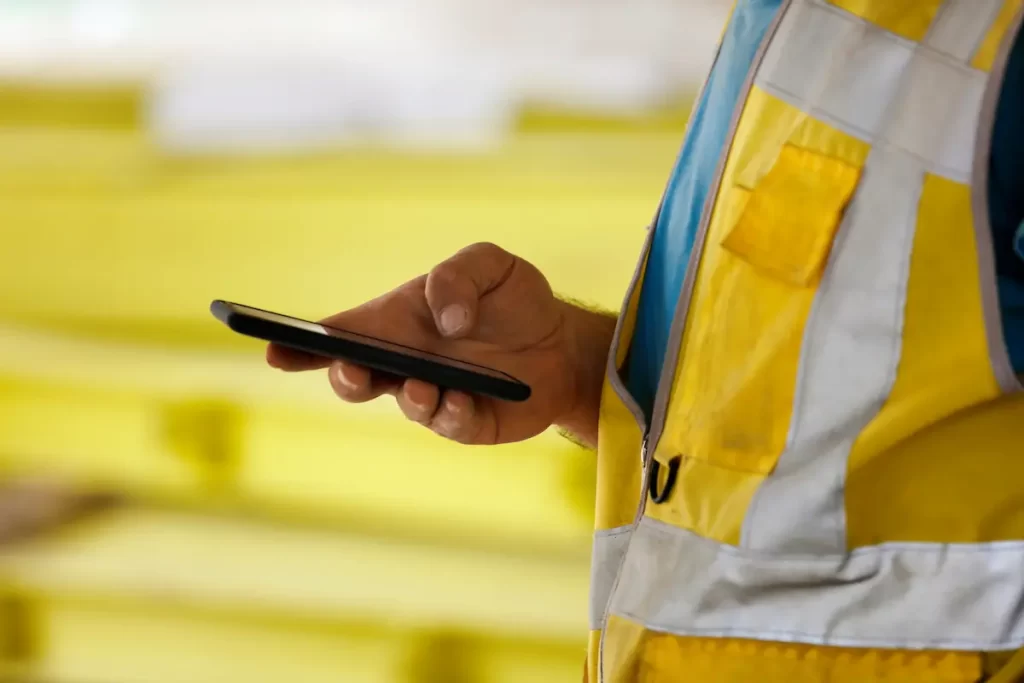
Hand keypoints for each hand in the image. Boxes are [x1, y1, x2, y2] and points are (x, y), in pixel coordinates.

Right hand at [267, 243, 610, 444]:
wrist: (564, 343)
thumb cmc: (513, 300)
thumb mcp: (491, 264)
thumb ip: (457, 275)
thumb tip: (441, 318)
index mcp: (396, 322)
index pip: (338, 335)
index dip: (300, 345)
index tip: (272, 348)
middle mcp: (406, 363)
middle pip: (355, 378)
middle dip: (344, 377)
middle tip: (354, 369)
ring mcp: (434, 395)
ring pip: (403, 403)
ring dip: (407, 396)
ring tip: (423, 385)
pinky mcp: (467, 422)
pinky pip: (449, 425)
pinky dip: (449, 414)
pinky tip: (458, 401)